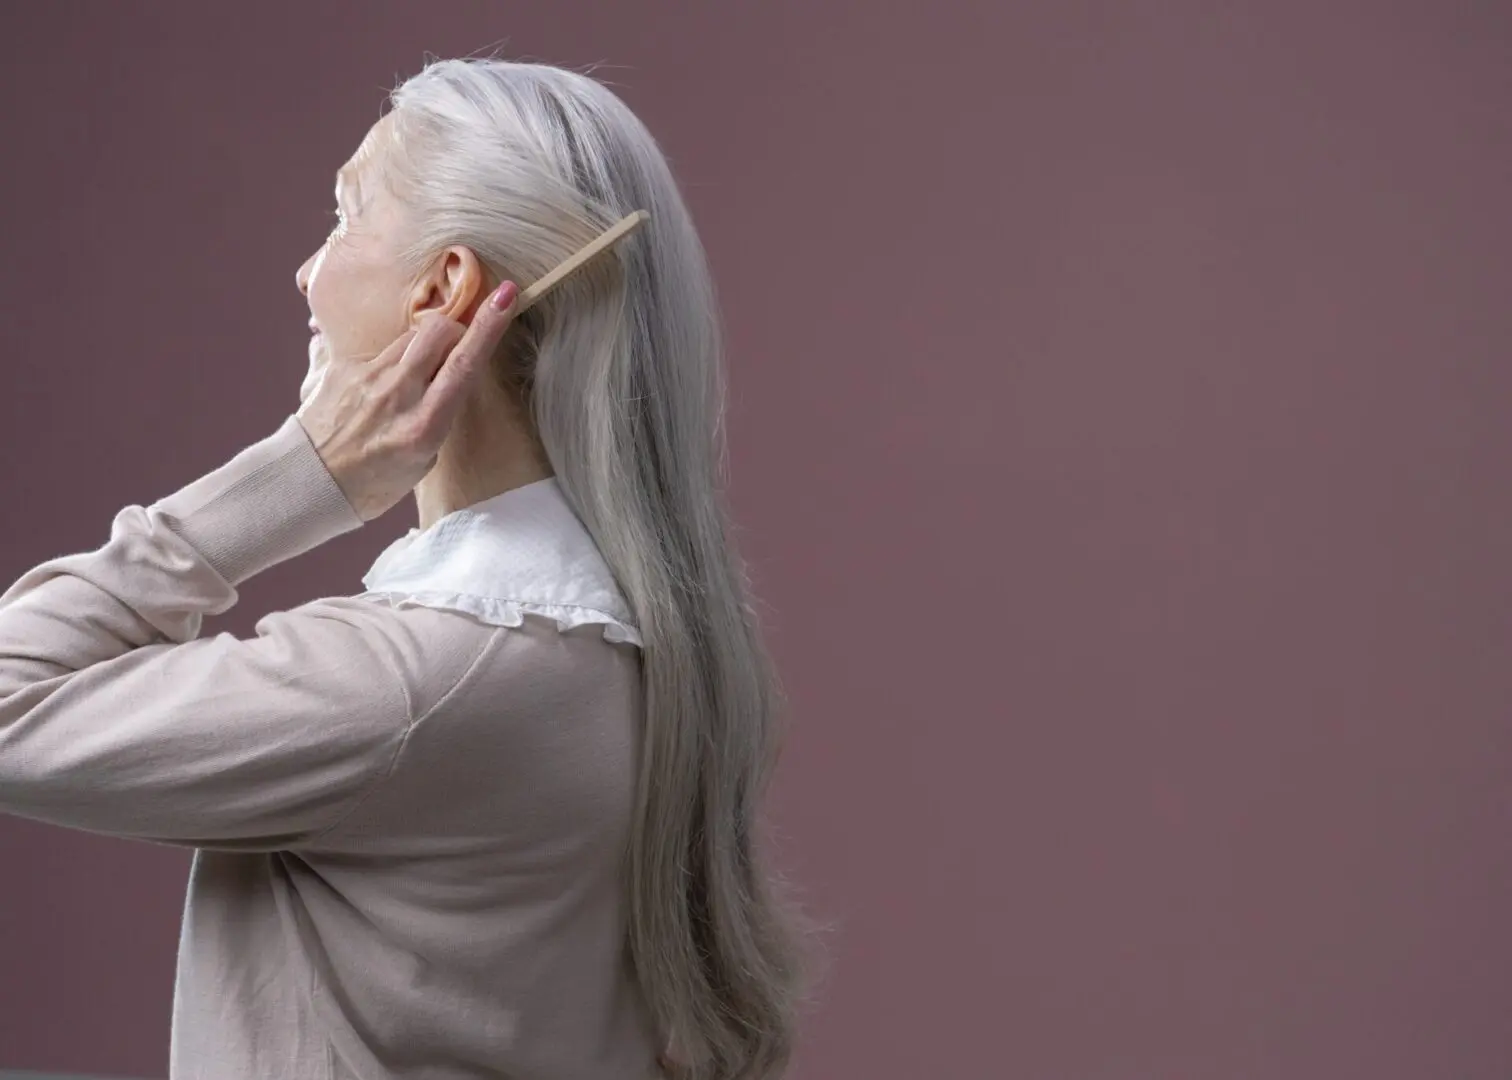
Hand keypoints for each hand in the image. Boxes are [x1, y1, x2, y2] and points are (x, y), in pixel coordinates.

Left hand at [296, 281, 519, 522]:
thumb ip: (437, 413)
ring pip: (411, 338)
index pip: (464, 363)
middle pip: (438, 331)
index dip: (489, 326)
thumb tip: (445, 376)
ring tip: (413, 379)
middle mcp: (397, 395)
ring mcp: (368, 378)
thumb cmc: (374, 481)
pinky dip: (390, 363)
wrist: (310, 482)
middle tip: (456, 349)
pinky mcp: (343, 367)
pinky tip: (379, 390)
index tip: (505, 294)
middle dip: (456, 330)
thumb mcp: (424, 460)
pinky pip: (380, 350)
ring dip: (424, 347)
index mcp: (424, 426)